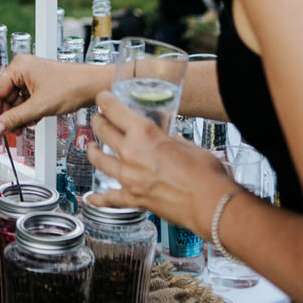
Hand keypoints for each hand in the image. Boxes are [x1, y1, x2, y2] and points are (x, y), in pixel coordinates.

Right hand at [0, 54, 92, 137]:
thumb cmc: (71, 87)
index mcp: (18, 67)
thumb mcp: (39, 106)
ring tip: (24, 127)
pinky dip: (27, 113)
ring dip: (18, 117)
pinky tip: (33, 121)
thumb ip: (15, 118)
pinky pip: (25, 101)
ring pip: (15, 102)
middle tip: (9, 132)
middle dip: (8, 116)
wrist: (93, 86)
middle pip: (5, 97)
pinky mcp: (39, 85)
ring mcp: (30, 77)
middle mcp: (22, 69)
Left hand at [86, 88, 233, 235]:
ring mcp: (129, 177)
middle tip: (98, 120)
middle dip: (98, 122)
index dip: (104, 101)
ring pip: (99, 160)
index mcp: (145, 133)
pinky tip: (92, 198)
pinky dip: (99, 198)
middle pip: (102, 131)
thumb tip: (163, 141)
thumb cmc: (205, 173)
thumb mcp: (186, 143)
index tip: (102, 99)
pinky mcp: (134, 198)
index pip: (114, 109)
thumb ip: (167, 140)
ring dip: (93, 152)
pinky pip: (110, 198)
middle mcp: (131, 152)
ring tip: (92, 148)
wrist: (211, 204)